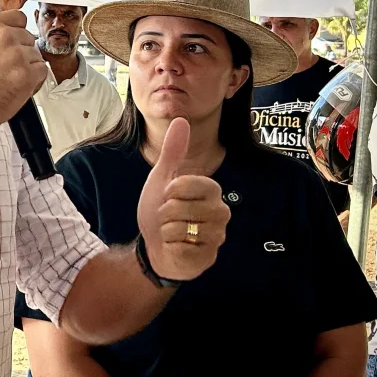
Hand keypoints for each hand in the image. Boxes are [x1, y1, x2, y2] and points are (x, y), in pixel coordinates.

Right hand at [0, 10, 46, 143]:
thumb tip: (9, 31)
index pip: (18, 17)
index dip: (16, 32)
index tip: (13, 42)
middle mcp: (3, 35)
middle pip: (28, 37)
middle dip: (21, 52)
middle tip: (5, 67)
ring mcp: (17, 54)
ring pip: (36, 55)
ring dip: (27, 67)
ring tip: (8, 79)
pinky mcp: (27, 74)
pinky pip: (42, 70)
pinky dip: (33, 80)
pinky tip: (16, 86)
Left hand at [137, 118, 229, 281]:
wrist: (155, 246)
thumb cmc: (162, 212)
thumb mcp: (163, 179)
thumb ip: (173, 151)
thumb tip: (181, 119)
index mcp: (212, 191)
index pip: (189, 183)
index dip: (170, 191)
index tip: (169, 197)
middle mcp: (220, 212)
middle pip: (180, 207)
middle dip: (165, 213)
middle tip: (169, 218)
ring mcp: (217, 236)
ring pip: (180, 228)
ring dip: (167, 231)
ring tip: (173, 233)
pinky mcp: (208, 257)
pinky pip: (182, 248)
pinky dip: (171, 248)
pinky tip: (176, 248)